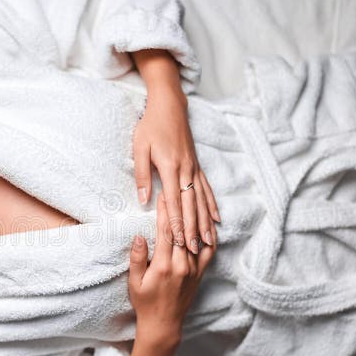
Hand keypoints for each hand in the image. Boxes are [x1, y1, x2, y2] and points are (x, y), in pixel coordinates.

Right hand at [128, 195, 215, 342]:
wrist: (164, 324)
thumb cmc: (145, 303)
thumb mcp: (134, 282)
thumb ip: (137, 258)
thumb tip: (139, 236)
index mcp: (164, 265)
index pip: (166, 231)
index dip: (165, 210)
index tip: (163, 194)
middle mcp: (182, 265)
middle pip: (183, 230)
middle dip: (179, 208)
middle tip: (177, 189)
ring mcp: (194, 269)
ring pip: (197, 237)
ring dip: (195, 218)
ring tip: (193, 200)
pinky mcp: (200, 273)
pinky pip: (209, 251)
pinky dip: (209, 235)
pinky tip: (207, 223)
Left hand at [133, 88, 219, 254]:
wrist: (169, 105)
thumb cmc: (150, 126)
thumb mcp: (139, 147)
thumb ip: (142, 174)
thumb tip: (144, 199)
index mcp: (170, 167)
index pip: (173, 201)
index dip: (176, 223)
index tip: (179, 241)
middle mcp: (185, 170)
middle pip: (190, 205)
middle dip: (192, 229)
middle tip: (195, 250)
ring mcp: (194, 168)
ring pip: (201, 200)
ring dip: (204, 222)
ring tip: (208, 242)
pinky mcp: (197, 166)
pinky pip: (207, 189)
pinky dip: (212, 206)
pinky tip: (216, 219)